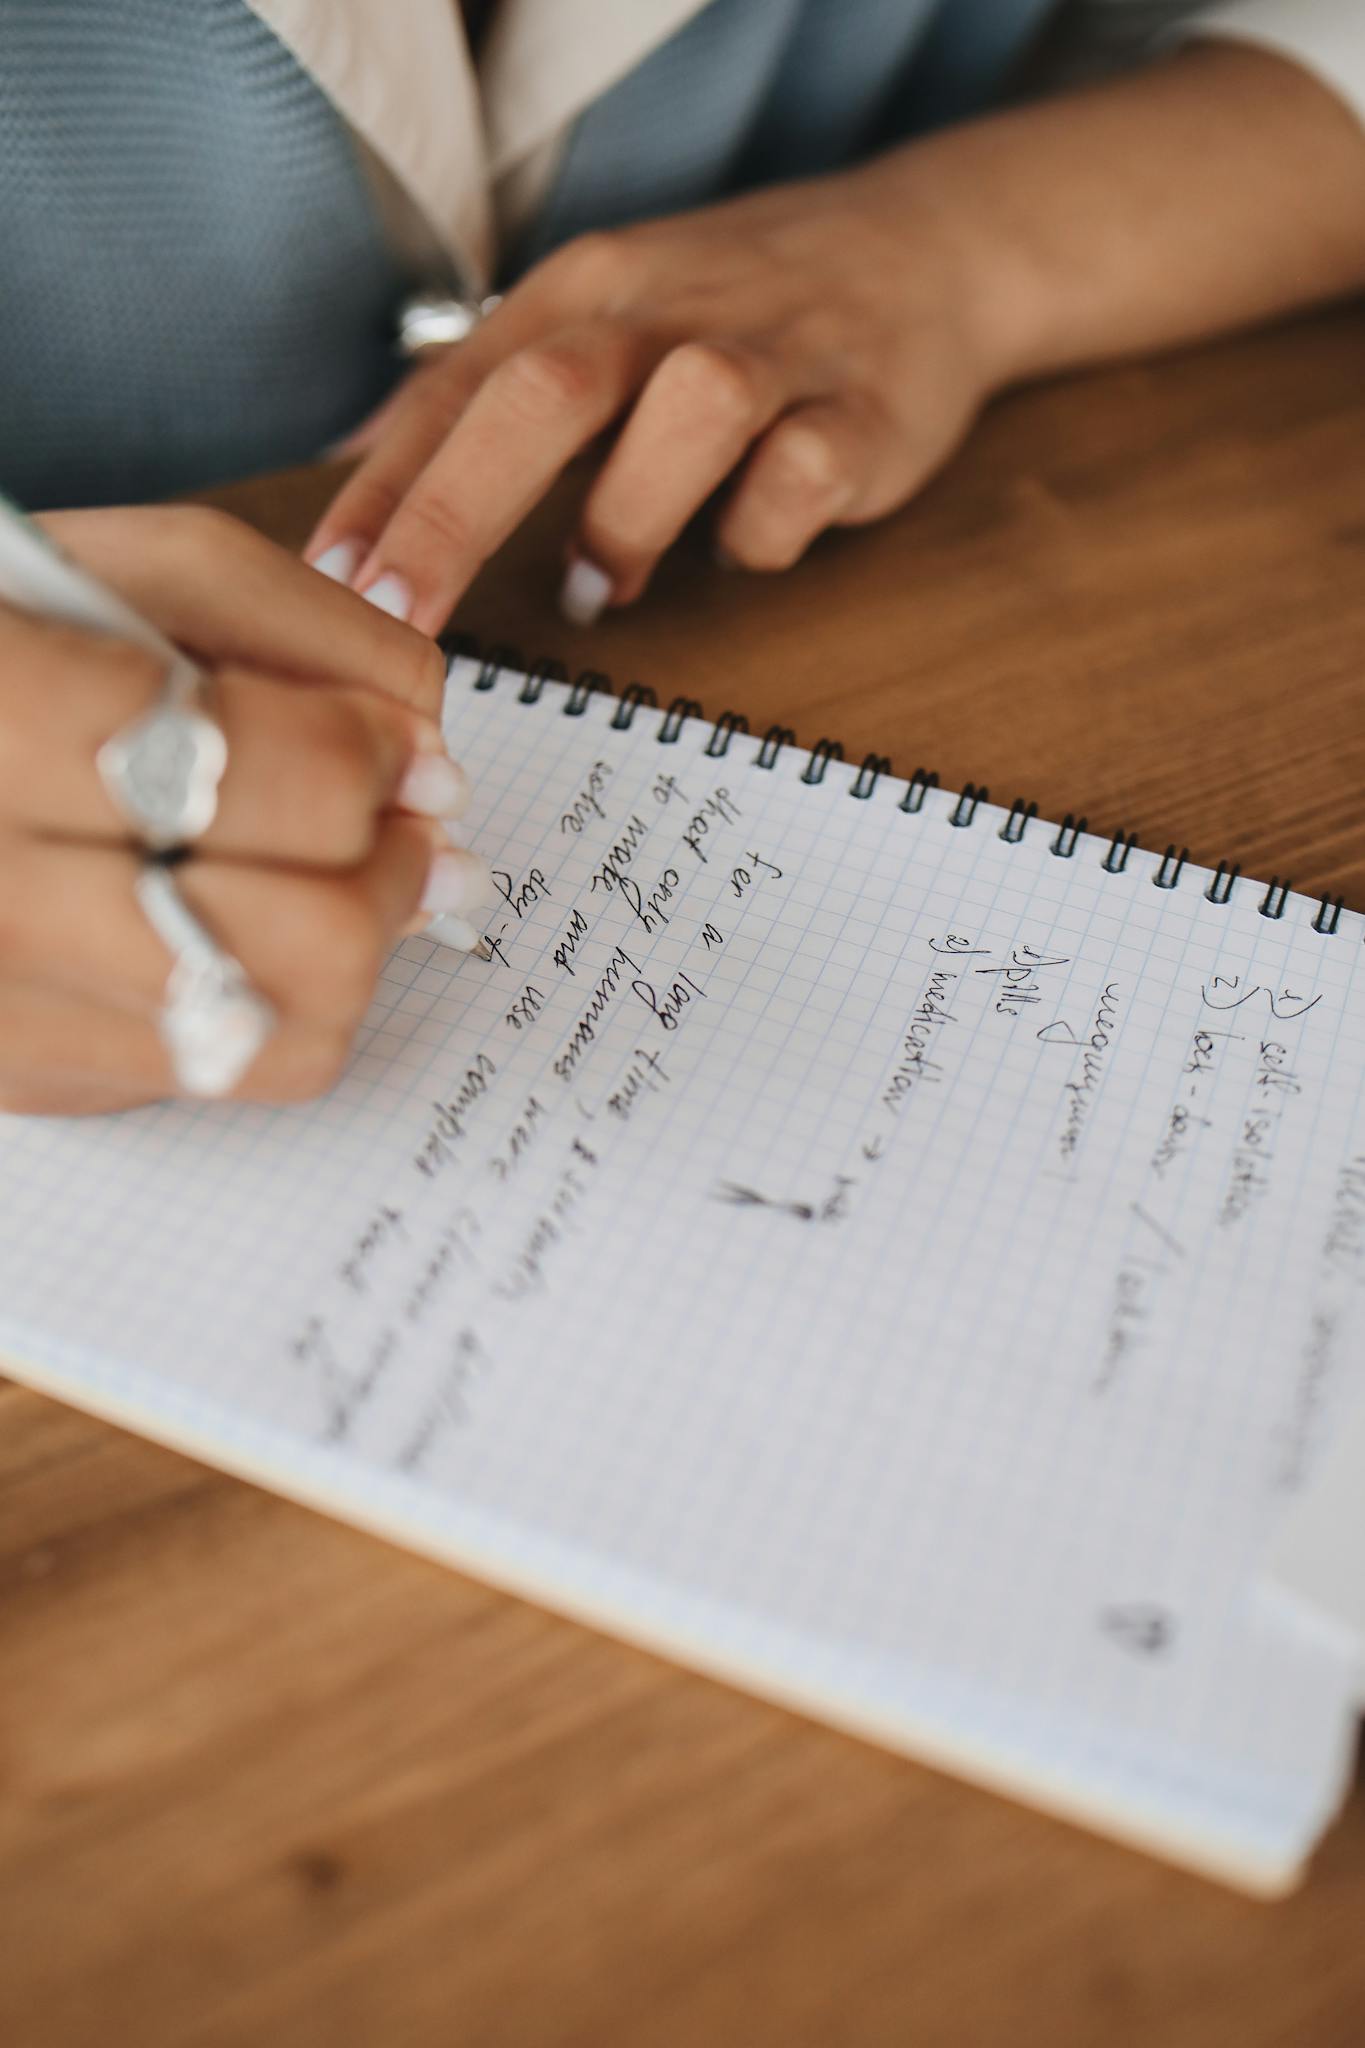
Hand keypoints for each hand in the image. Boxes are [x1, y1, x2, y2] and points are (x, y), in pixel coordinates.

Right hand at [0, 506, 493, 1116]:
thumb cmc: (5, 632)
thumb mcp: (146, 566)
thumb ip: (317, 637)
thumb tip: (431, 763)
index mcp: (5, 719)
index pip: (287, 783)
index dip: (377, 764)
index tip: (397, 747)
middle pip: (315, 939)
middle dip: (391, 870)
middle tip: (398, 823)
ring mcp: (1, 1009)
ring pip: (288, 1034)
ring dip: (351, 947)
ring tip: (336, 873)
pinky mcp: (24, 1076)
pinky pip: (224, 1072)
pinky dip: (265, 994)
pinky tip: (230, 918)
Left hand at [307, 156, 1003, 631]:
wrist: (925, 251)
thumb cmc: (735, 312)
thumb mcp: (603, 316)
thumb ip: (495, 393)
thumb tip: (359, 471)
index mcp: (586, 291)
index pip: (458, 385)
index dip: (383, 486)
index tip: (326, 583)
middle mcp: (667, 309)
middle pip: (544, 393)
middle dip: (456, 510)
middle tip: (401, 616)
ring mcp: (773, 355)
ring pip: (687, 414)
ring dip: (624, 518)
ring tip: (601, 589)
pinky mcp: (863, 412)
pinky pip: (801, 478)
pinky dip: (761, 533)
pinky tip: (744, 549)